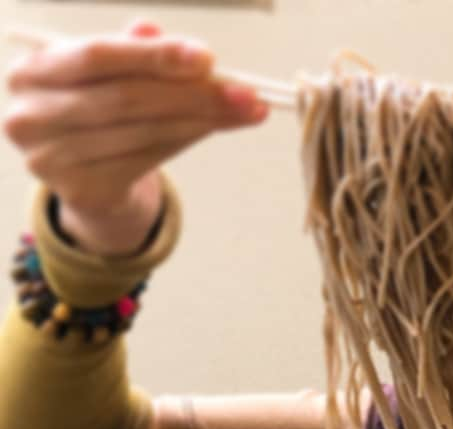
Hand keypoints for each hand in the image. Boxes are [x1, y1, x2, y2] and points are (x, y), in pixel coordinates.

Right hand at [3, 21, 268, 254]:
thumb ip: (133, 53)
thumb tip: (169, 37)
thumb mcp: (107, 75)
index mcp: (33, 72)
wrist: (83, 177)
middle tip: (242, 93)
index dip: (154, 56)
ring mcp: (53, 159)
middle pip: (127, 98)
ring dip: (201, 120)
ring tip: (241, 111)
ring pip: (143, 132)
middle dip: (192, 93)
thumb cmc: (97, 112)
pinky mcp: (82, 190)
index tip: (206, 58)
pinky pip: (147, 161)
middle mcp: (33, 115)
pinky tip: (213, 128)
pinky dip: (185, 140)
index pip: (97, 56)